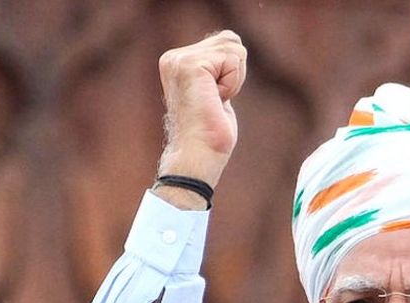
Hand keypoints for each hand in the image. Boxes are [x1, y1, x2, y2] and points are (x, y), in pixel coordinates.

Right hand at [156, 30, 246, 203]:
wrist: (198, 156)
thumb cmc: (210, 133)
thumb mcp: (216, 92)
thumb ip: (219, 68)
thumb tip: (233, 43)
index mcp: (177, 61)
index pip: (226, 43)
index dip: (232, 73)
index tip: (214, 98)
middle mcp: (173, 57)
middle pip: (231, 40)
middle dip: (236, 72)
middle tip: (217, 99)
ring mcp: (179, 60)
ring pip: (234, 47)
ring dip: (234, 79)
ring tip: (215, 100)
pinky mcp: (190, 65)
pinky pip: (233, 59)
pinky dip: (233, 82)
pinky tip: (216, 100)